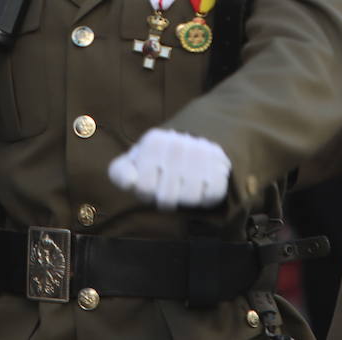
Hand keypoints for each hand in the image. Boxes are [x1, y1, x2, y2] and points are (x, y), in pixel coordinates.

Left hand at [108, 128, 230, 209]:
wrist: (192, 147)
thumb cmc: (157, 162)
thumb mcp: (134, 162)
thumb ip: (120, 172)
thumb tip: (130, 182)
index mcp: (154, 141)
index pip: (144, 188)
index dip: (146, 192)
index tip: (152, 182)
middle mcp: (178, 144)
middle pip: (167, 198)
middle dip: (166, 199)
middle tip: (170, 187)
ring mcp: (202, 153)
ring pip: (190, 199)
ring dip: (185, 200)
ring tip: (184, 186)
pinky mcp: (221, 164)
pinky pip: (211, 196)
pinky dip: (205, 198)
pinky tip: (201, 186)